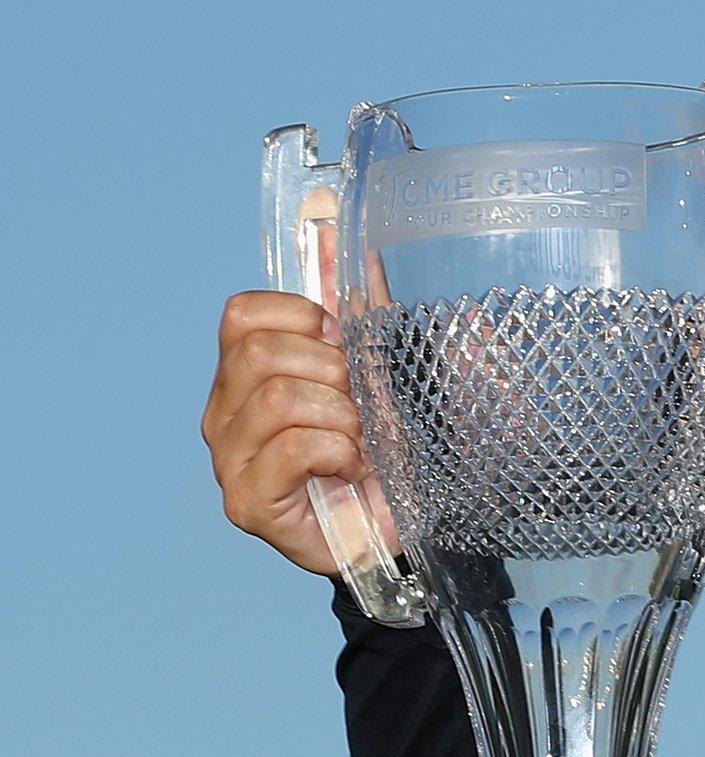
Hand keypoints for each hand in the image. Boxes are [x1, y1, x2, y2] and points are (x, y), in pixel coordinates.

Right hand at [202, 212, 396, 575]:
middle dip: (334, 372)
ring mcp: (231, 458)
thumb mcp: (400, 362)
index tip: (349, 347)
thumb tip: (349, 231)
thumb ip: (370, 303)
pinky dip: (337, 451)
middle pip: (259, 351)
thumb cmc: (404, 442)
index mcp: (250, 370)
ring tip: (366, 443)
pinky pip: (289, 448)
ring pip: (277, 398)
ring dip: (343, 417)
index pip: (242, 314)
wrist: (420, 519)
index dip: (305, 319)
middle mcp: (227, 411)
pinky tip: (356, 469)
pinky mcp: (247, 502)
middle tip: (367, 408)